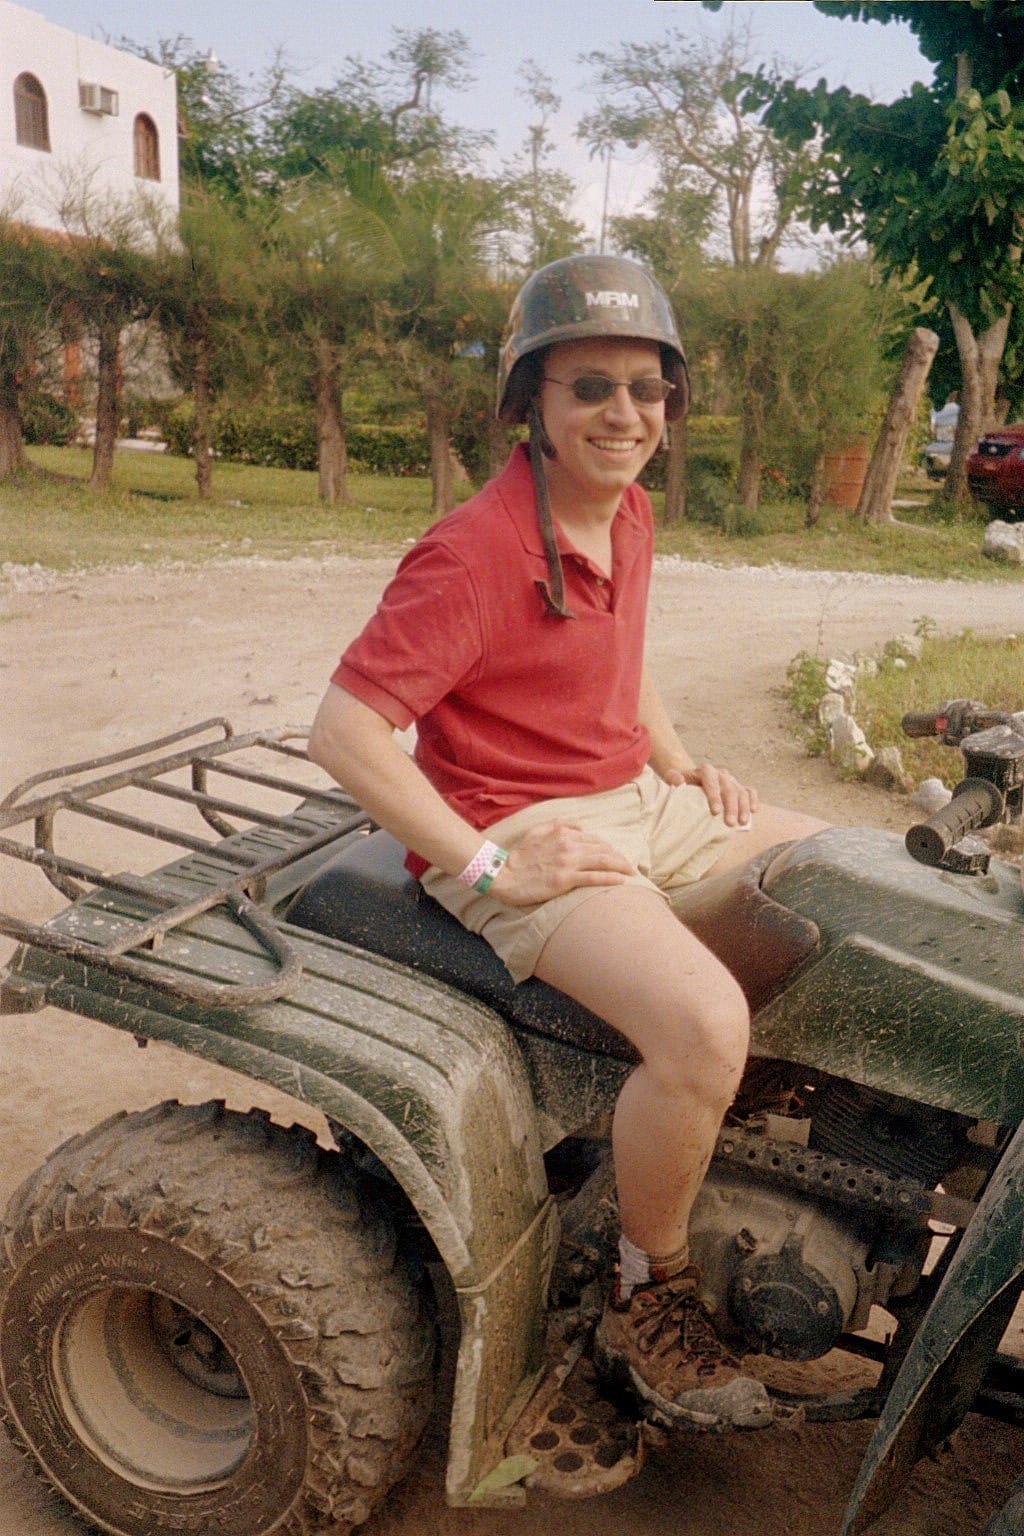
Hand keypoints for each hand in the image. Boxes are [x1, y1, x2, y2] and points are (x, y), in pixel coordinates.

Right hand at [490, 819, 635, 906]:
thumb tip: (579, 826)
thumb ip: (558, 824)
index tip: (617, 856)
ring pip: (603, 861)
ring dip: (621, 866)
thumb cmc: (518, 855)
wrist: (502, 874)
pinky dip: (611, 877)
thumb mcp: (536, 831)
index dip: (609, 848)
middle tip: (630, 866)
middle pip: (603, 849)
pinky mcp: (565, 879)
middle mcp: (568, 845)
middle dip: (619, 857)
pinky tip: (622, 880)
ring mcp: (568, 862)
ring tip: (632, 872)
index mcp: (563, 833)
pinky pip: (594, 877)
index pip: (594, 840)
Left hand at [664, 761, 757, 827]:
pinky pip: (750, 791)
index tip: (715, 812)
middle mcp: (721, 774)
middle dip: (731, 807)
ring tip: (742, 823)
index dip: (714, 797)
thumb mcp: (673, 779)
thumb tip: (678, 782)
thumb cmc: (682, 784)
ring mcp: (732, 780)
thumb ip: (673, 778)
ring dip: (743, 807)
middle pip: (729, 789)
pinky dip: (753, 800)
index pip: (711, 782)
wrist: (693, 780)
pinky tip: (754, 811)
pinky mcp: (740, 787)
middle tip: (729, 824)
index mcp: (706, 771)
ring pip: (741, 791)